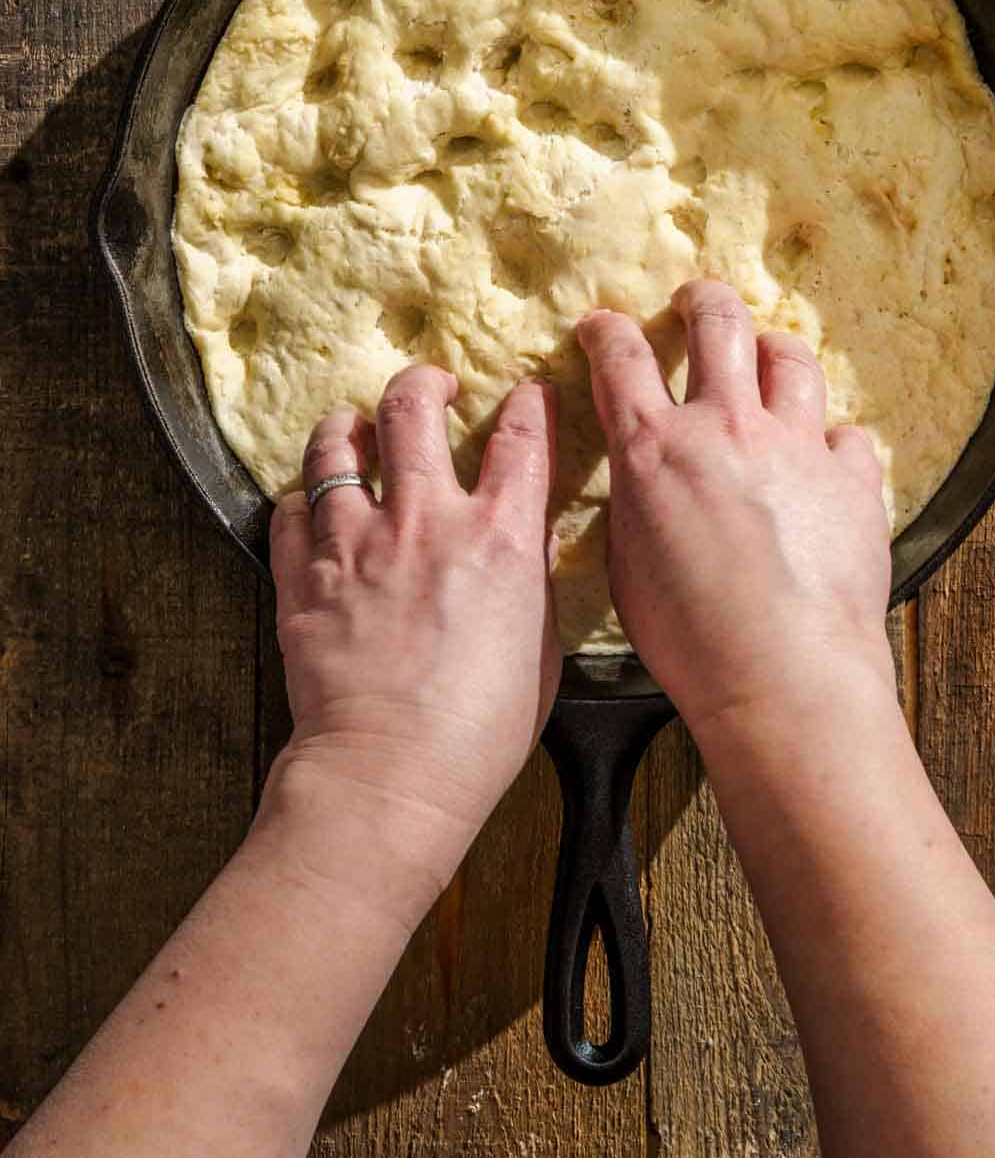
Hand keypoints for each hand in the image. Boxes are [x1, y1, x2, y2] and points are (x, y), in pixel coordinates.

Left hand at [260, 367, 560, 918]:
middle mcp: (426, 522)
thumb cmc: (481, 730)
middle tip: (431, 388)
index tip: (526, 397)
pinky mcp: (303, 578)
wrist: (392, 774)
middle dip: (424, 383)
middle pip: (415, 409)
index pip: (521, 437)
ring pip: (336, 446)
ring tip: (354, 429)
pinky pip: (290, 511)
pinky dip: (302, 501)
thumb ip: (530, 582)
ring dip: (347, 428)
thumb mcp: (540, 648)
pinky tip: (311, 507)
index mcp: (501, 537)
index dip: (528, 405)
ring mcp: (356, 545)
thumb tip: (524, 547)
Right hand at [577, 279, 893, 740]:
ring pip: (791, 358)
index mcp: (655, 449)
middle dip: (702, 300)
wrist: (784, 677)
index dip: (608, 330)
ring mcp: (796, 445)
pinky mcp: (852, 477)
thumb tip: (645, 482)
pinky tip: (824, 459)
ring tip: (768, 359)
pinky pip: (846, 434)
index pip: (621, 357)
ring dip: (773, 351)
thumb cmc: (692, 641)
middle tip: (696, 302)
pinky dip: (830, 441)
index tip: (605, 325)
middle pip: (717, 323)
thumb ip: (636, 502)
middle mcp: (726, 427)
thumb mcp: (628, 566)